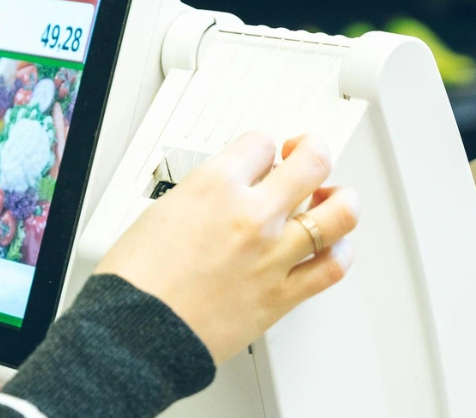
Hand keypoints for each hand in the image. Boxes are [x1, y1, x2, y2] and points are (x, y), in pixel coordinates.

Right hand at [94, 132, 357, 364]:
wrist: (134, 333)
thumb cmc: (135, 281)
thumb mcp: (160, 212)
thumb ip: (201, 198)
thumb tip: (221, 195)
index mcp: (214, 187)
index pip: (260, 142)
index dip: (262, 146)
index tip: (261, 154)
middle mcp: (251, 215)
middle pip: (312, 162)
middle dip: (312, 152)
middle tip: (307, 155)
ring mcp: (272, 255)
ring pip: (339, 212)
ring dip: (341, 199)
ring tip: (333, 199)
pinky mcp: (282, 295)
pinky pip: (333, 267)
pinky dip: (341, 252)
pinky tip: (333, 247)